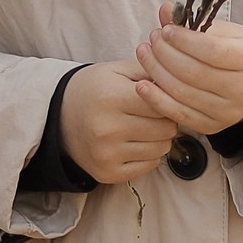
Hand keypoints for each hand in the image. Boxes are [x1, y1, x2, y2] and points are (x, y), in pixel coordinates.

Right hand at [57, 58, 176, 183]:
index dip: (167, 99)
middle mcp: (107, 128)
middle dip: (166, 120)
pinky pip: (150, 166)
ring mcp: (106, 154)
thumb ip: (151, 71)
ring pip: (161, 149)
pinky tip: (136, 142)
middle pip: (166, 128)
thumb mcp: (118, 70)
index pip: (162, 104)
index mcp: (111, 97)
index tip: (161, 96)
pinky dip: (149, 155)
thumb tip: (181, 83)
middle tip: (154, 113)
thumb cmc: (96, 89)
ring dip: (160, 138)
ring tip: (144, 127)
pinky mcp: (108, 173)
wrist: (60, 117)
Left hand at [133, 2, 242, 135]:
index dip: (184, 40)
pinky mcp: (213, 126)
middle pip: (195, 73)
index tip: (166, 30)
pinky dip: (156, 100)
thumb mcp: (226, 32)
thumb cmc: (240, 52)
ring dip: (156, 72)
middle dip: (165, 54)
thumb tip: (165, 9)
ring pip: (183, 93)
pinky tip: (142, 84)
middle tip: (152, 40)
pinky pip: (179, 114)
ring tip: (145, 54)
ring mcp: (228, 112)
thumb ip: (195, 23)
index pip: (213, 51)